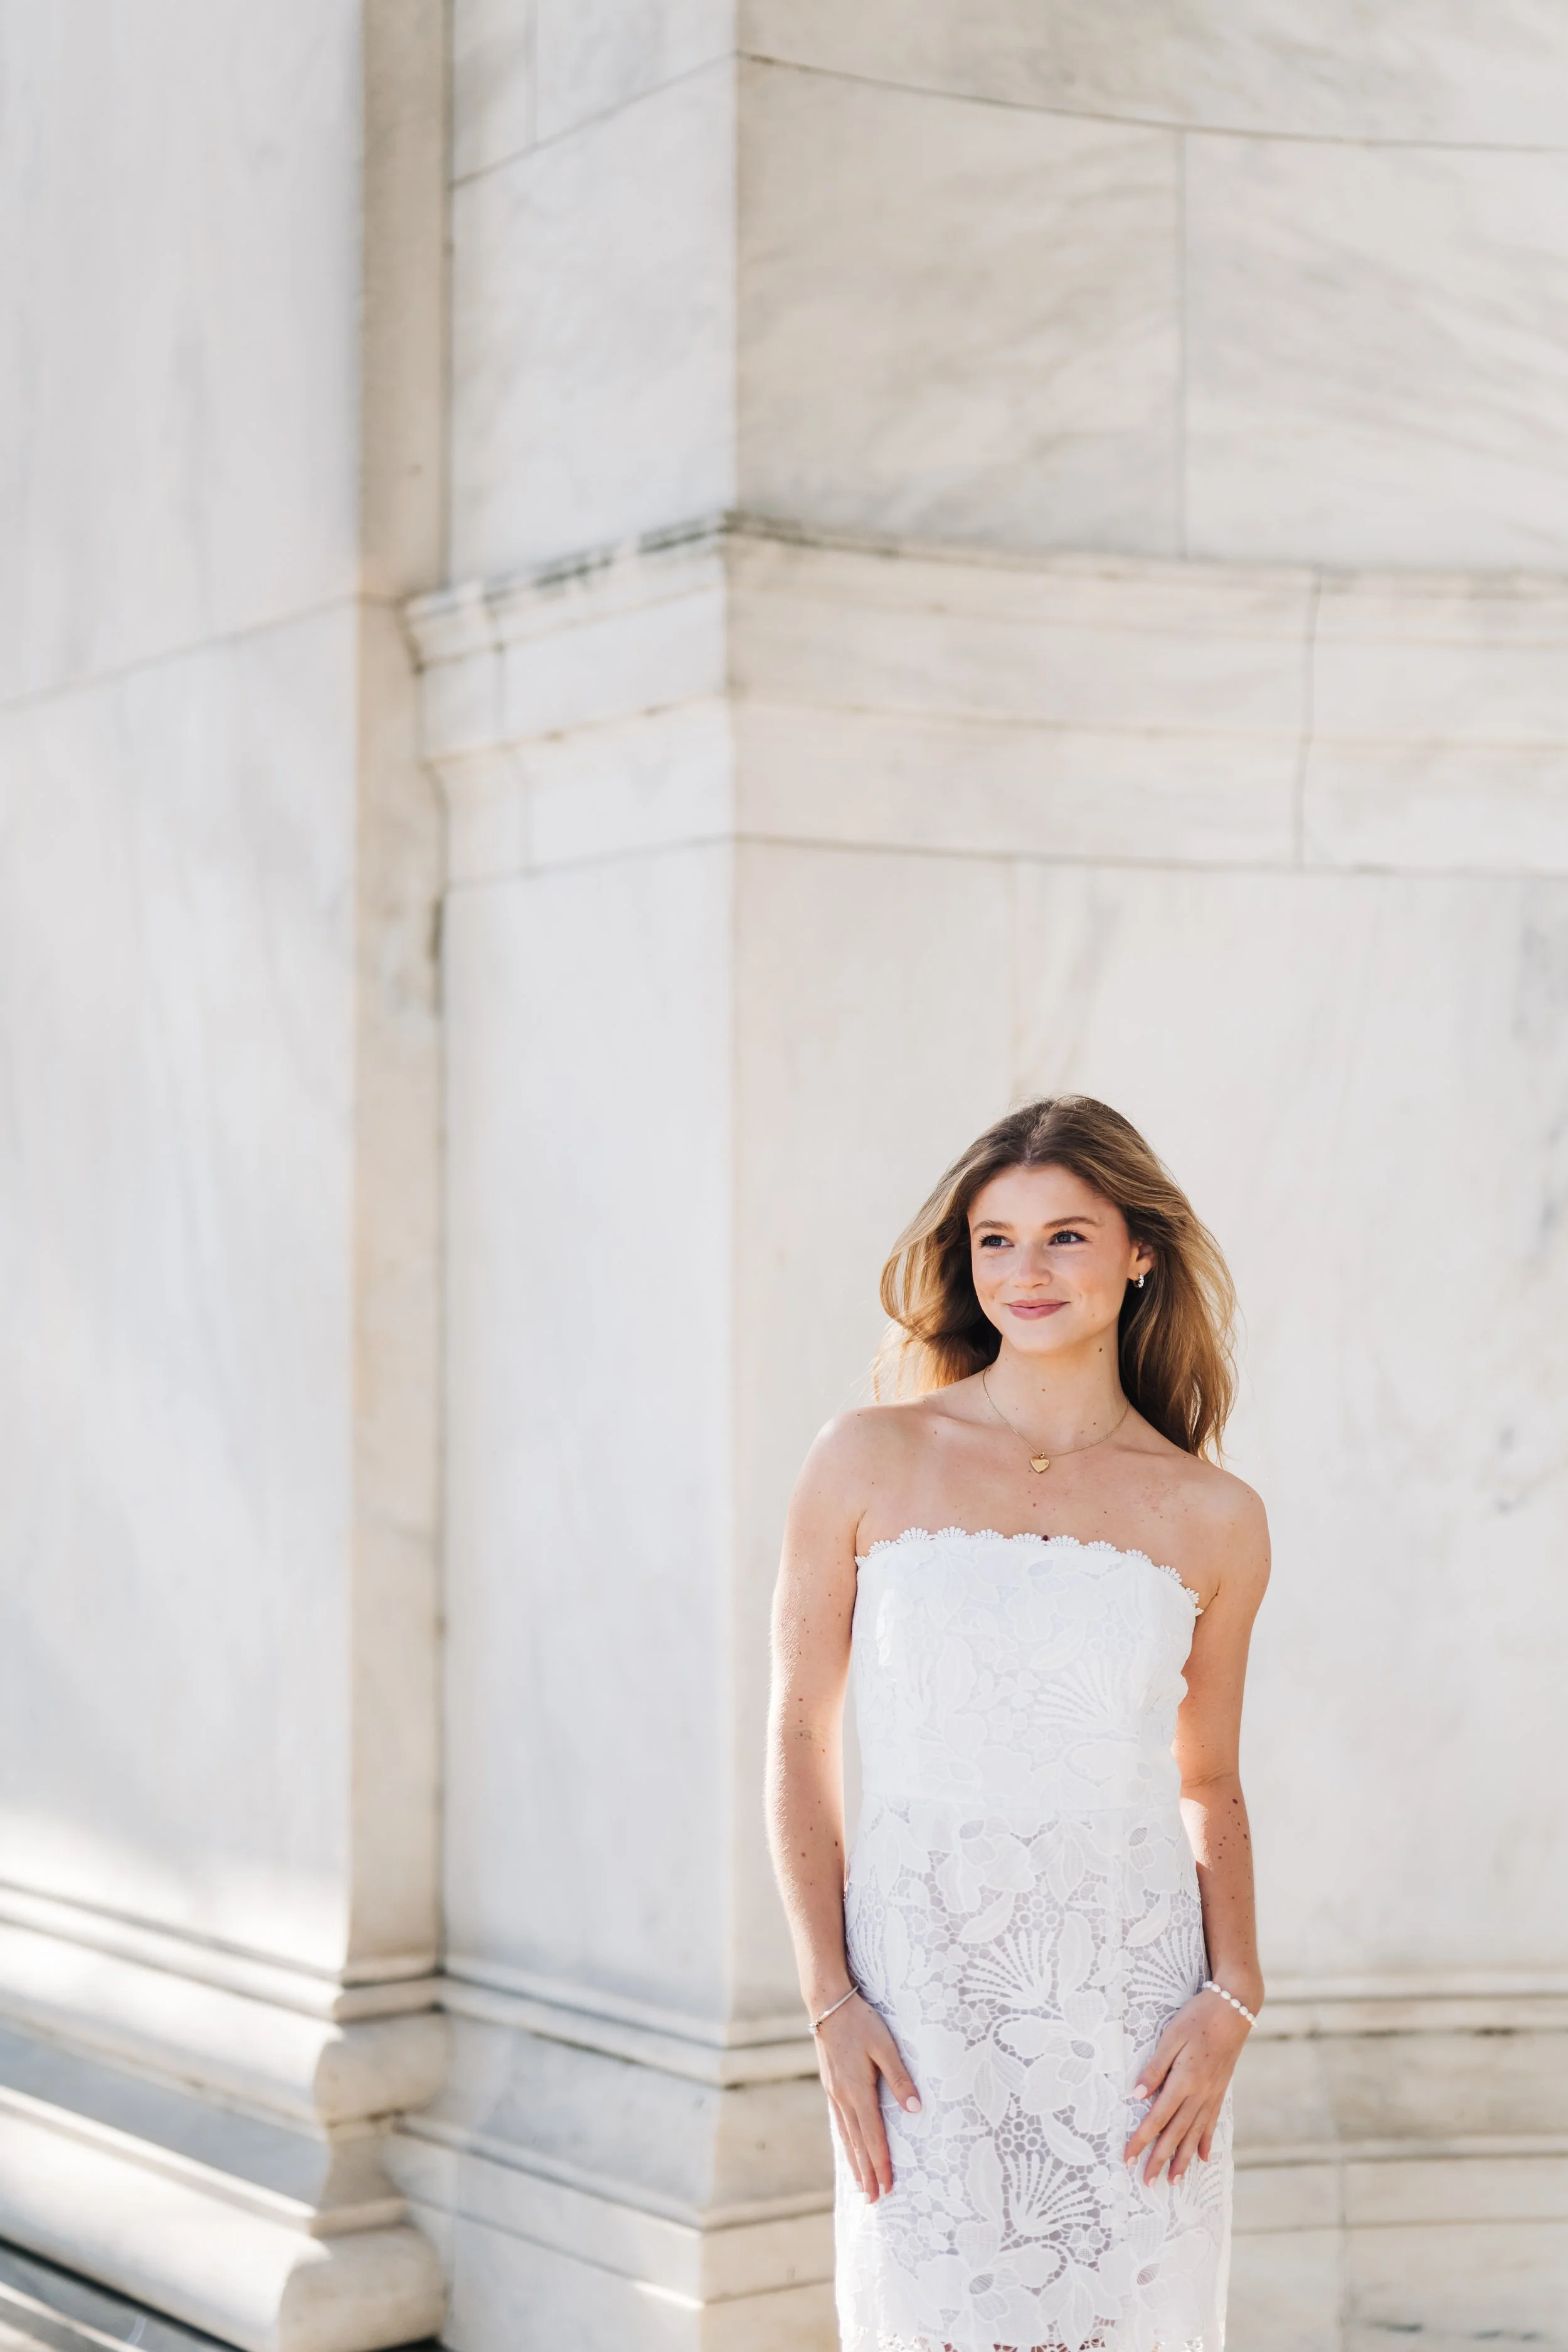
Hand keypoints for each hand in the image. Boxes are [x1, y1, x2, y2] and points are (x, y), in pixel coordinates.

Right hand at [814, 1992, 920, 2199]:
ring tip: (862, 2186)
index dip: (881, 2164)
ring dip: (855, 2162)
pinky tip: (849, 2148)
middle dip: (867, 2173)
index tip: (888, 2188)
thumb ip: (900, 2078)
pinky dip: (846, 2142)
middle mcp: (843, 2097)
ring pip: (846, 2136)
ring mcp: (834, 2092)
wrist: (827, 2004)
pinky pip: (839, 2122)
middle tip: (875, 2200)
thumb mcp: (885, 2046)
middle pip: (858, 2143)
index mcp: (858, 2091)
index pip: (873, 2137)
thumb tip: (915, 2111)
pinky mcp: (830, 2085)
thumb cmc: (861, 2022)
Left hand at [1123, 1988, 1250, 2183]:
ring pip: (1195, 2135)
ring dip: (1183, 2159)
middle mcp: (1199, 2095)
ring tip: (1173, 2181)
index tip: (1128, 2158)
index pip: (1157, 2119)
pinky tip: (1204, 2158)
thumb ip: (1155, 2067)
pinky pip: (1212, 2123)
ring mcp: (1212, 2095)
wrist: (1234, 2009)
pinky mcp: (1221, 2091)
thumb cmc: (1198, 2018)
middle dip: (1160, 2159)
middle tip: (1147, 2183)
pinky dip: (1207, 2142)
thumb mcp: (1171, 2037)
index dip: (1141, 2140)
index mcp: (1184, 2081)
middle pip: (1176, 2134)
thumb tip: (1137, 2095)